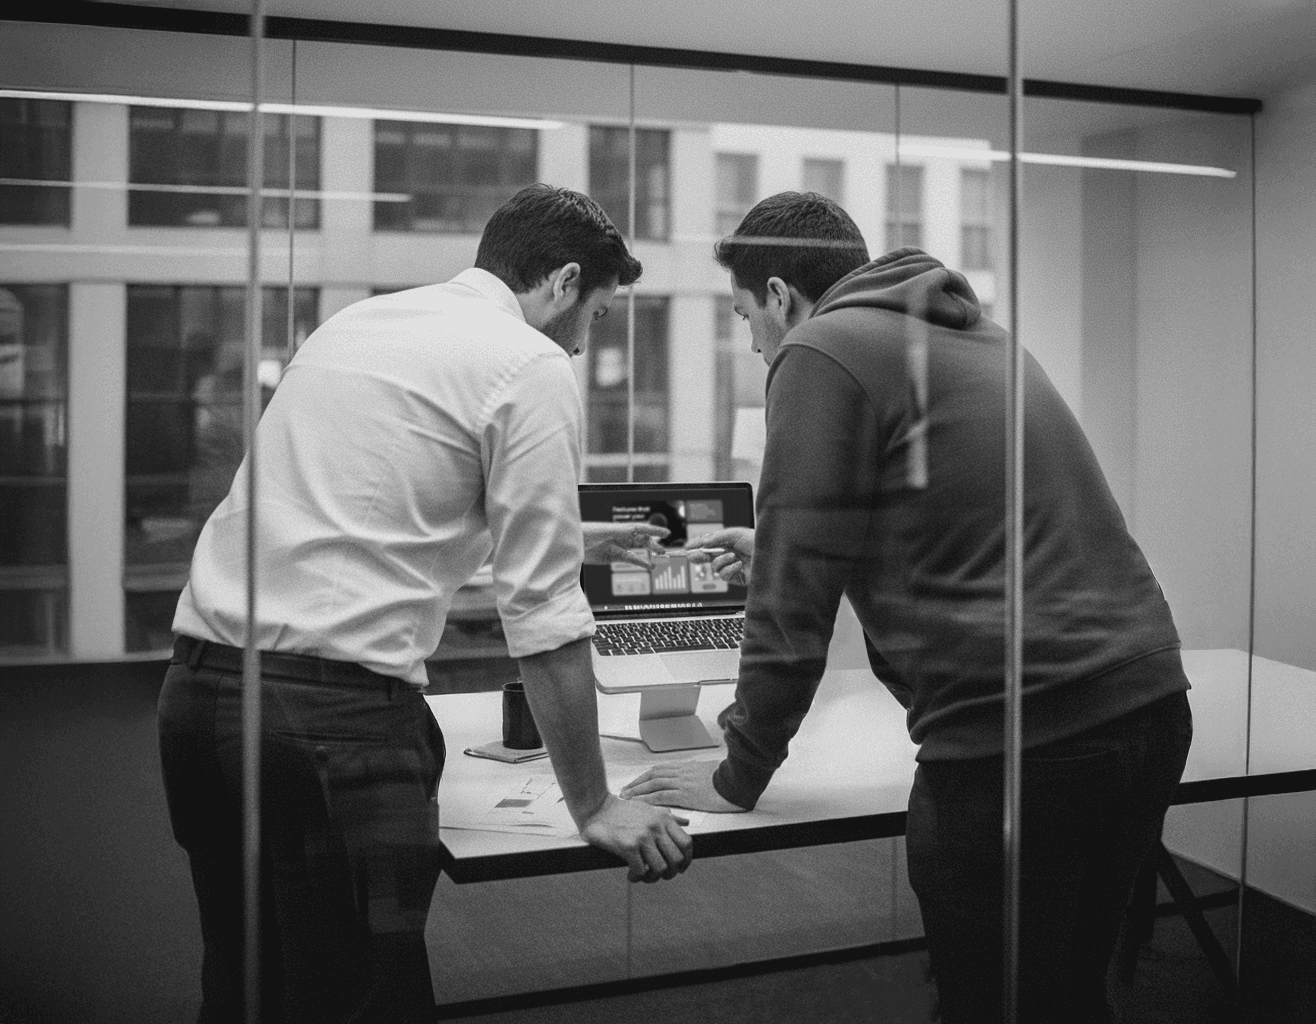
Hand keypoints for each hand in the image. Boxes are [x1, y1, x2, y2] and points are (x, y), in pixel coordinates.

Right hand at [577, 794, 693, 882]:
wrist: (597, 807)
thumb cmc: (622, 810)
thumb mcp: (649, 808)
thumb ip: (667, 817)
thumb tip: (685, 822)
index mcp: (664, 818)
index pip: (686, 843)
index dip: (687, 860)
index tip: (680, 868)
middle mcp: (656, 827)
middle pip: (676, 859)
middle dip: (670, 873)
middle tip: (660, 875)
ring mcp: (643, 837)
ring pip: (661, 869)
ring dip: (653, 878)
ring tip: (643, 876)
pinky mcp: (628, 846)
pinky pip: (641, 871)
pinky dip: (637, 877)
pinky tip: (630, 874)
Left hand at [582, 521, 669, 568]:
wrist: (568, 544)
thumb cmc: (582, 533)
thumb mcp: (602, 532)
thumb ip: (618, 532)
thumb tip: (634, 530)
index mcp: (617, 528)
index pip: (639, 529)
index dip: (653, 531)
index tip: (666, 533)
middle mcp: (618, 536)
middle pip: (640, 539)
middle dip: (653, 543)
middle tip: (663, 550)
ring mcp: (615, 546)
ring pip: (635, 550)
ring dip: (647, 554)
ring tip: (657, 560)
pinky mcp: (610, 556)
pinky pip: (628, 559)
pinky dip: (639, 562)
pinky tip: (648, 565)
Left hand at [620, 760, 748, 813]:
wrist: (739, 779)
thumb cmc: (731, 777)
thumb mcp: (713, 771)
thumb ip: (702, 774)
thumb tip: (699, 777)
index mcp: (688, 767)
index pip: (662, 769)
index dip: (647, 775)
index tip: (638, 781)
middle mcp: (683, 772)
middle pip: (654, 774)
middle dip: (638, 782)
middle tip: (626, 789)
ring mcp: (683, 782)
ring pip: (654, 784)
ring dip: (638, 790)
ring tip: (627, 797)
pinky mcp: (686, 794)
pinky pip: (662, 795)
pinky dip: (648, 799)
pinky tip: (639, 804)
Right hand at [685, 527, 754, 585]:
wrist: (772, 555)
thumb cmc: (757, 541)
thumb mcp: (735, 534)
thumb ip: (717, 538)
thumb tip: (703, 543)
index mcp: (728, 542)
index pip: (709, 544)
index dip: (698, 545)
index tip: (689, 546)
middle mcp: (729, 554)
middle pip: (707, 557)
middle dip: (698, 556)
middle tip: (693, 556)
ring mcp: (732, 566)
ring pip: (714, 567)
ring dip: (720, 561)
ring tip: (732, 556)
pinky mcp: (736, 578)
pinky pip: (723, 575)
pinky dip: (728, 569)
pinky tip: (738, 565)